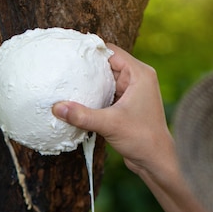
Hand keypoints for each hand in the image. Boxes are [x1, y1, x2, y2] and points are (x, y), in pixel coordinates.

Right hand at [52, 44, 175, 176]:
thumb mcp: (109, 124)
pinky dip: (94, 97)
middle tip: (64, 67)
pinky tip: (78, 101)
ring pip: (106, 81)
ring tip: (67, 83)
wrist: (155, 161)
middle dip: (87, 68)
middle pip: (107, 65)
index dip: (91, 50)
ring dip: (90, 84)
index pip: (111, 52)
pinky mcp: (126, 106)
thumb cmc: (141, 139)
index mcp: (139, 74)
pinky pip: (107, 95)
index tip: (70, 51)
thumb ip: (82, 115)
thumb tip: (57, 108)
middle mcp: (137, 79)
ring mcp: (132, 93)